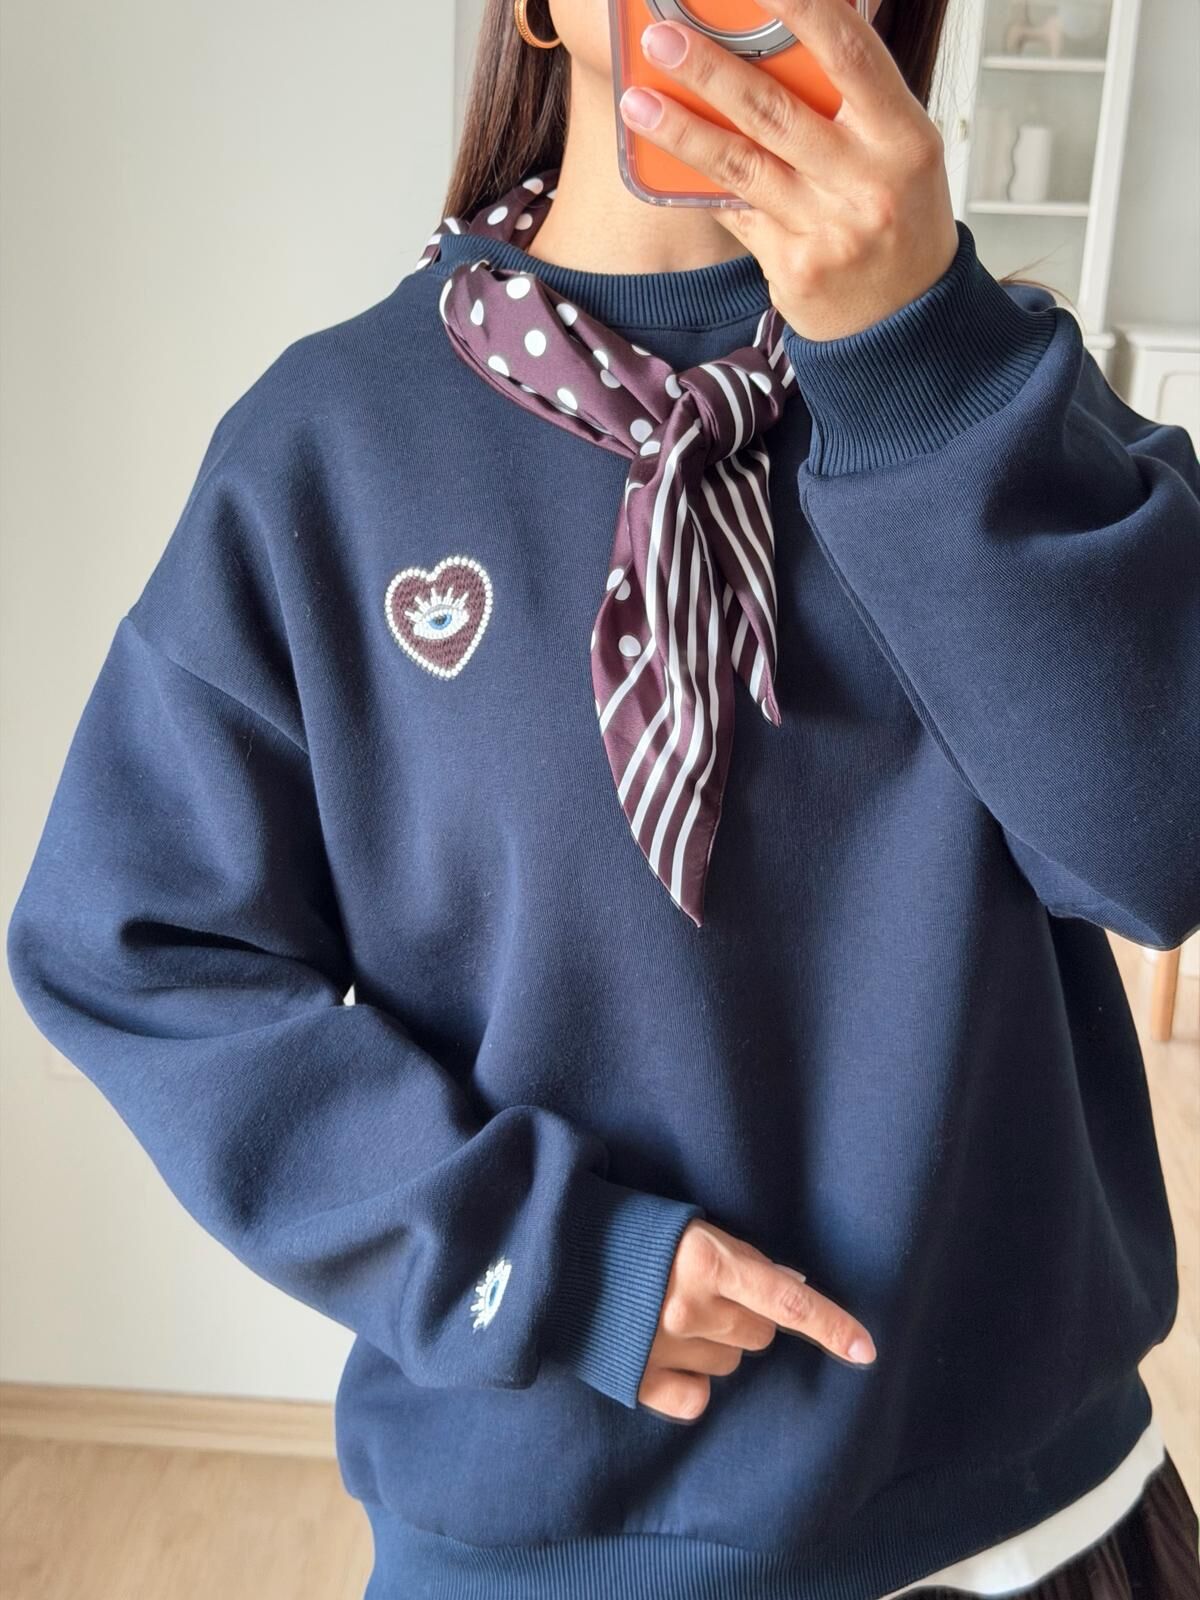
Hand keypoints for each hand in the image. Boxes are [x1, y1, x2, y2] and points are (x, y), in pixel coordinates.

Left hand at [618, 0, 960, 341]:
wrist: (909, 323)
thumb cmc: (901, 221)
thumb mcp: (901, 151)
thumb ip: (855, 101)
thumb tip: (789, 36)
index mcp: (904, 138)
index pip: (851, 56)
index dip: (804, 11)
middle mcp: (869, 184)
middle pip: (776, 112)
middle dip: (711, 70)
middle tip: (660, 39)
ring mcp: (828, 232)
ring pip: (742, 166)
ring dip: (683, 130)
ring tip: (637, 101)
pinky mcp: (794, 270)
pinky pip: (738, 215)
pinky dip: (703, 187)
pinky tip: (665, 163)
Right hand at [638, 1217, 876, 1421]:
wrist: (549, 1252)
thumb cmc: (624, 1227)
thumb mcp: (686, 1227)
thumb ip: (737, 1259)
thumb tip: (790, 1286)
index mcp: (703, 1259)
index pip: (785, 1299)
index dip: (829, 1324)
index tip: (866, 1351)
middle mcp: (687, 1307)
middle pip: (758, 1334)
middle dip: (746, 1316)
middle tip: (709, 1292)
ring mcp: (661, 1347)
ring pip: (729, 1363)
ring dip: (717, 1343)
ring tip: (674, 1313)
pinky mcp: (636, 1378)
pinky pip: (694, 1398)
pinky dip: (690, 1381)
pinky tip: (666, 1355)